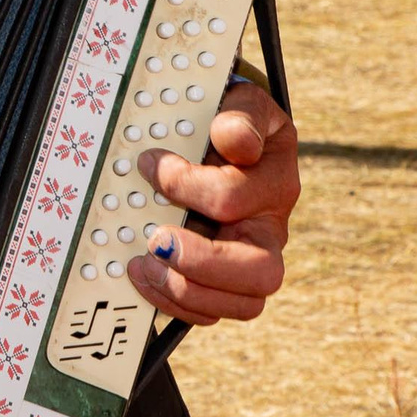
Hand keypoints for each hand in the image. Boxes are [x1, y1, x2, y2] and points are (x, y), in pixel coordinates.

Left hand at [127, 77, 295, 323]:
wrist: (228, 135)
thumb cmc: (231, 122)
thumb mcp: (243, 104)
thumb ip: (241, 117)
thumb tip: (234, 142)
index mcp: (273, 184)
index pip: (233, 199)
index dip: (185, 185)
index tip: (149, 164)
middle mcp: (267, 229)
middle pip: (261, 273)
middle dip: (202, 263)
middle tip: (155, 240)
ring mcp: (249, 259)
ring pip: (242, 303)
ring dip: (186, 290)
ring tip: (142, 265)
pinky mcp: (224, 279)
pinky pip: (212, 311)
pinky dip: (176, 303)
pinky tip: (145, 277)